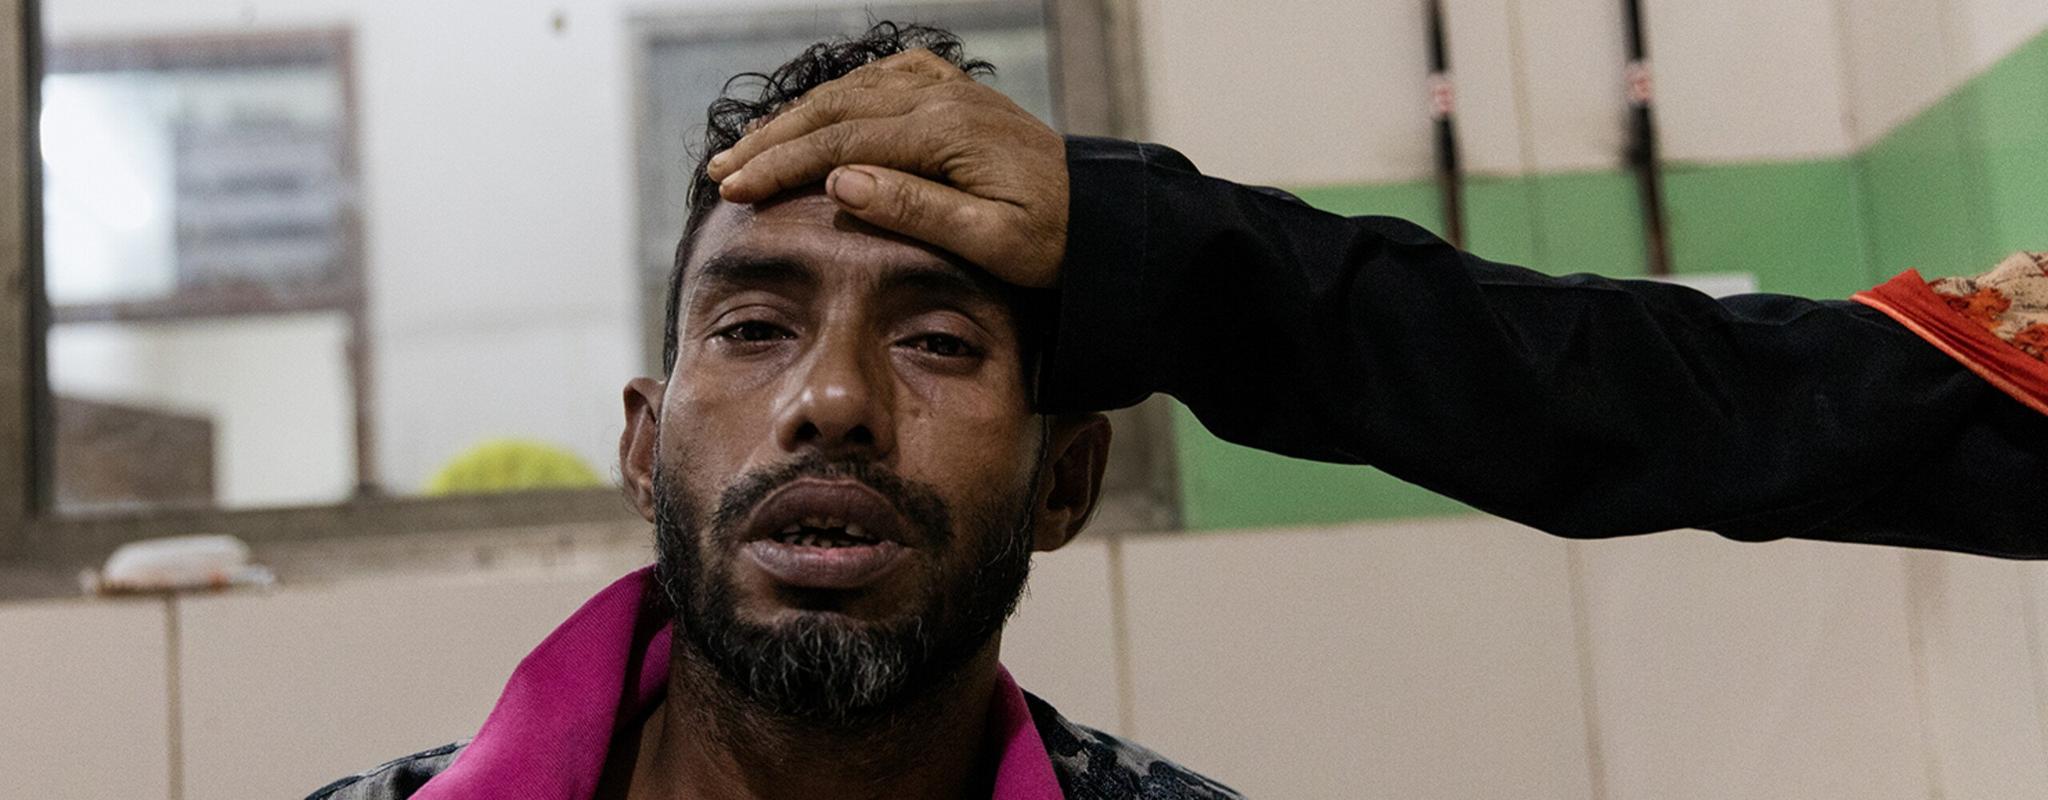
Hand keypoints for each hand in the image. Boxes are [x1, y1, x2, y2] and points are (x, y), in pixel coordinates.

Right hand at [706, 49, 1068, 287]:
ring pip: (851, 92)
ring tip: (748, 150)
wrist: (1107, 218)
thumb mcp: (992, 241)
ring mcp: (949, 93)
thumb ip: (916, 209)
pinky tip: (816, 116)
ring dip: (796, 119)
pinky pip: (883, 82)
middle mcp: (942, 100)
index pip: (841, 143)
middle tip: (720, 173)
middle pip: (835, 111)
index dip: (781, 165)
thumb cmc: (1055, 241)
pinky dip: (838, 98)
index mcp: (945, 134)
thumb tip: (839, 180)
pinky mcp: (957, 98)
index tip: (734, 190)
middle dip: (772, 140)